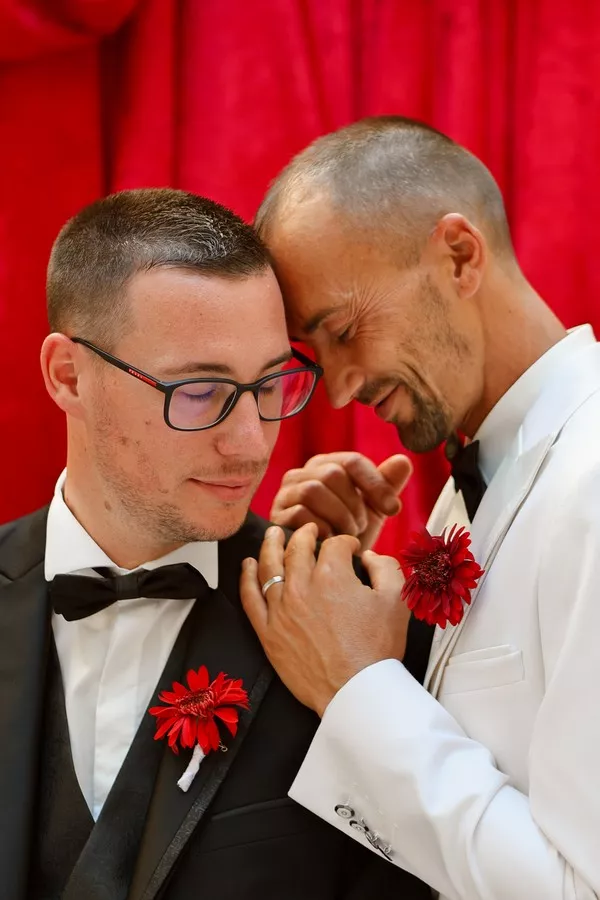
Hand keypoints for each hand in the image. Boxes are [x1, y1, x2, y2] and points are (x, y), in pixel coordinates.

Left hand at [240, 523, 410, 715]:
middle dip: (305, 534)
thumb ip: (385, 567)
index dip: (346, 543)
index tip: (351, 549)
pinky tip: (247, 565)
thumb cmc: (377, 649)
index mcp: (332, 575)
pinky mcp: (268, 631)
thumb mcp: (396, 601)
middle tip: (309, 530)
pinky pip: (250, 597)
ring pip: (269, 566)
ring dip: (271, 545)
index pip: (334, 545)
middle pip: (297, 548)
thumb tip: (369, 557)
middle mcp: (301, 586)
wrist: (356, 691)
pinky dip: (246, 577)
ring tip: (272, 534)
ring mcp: (280, 609)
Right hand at [270, 452, 411, 552]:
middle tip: (362, 526)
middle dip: (355, 504)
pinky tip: (329, 540)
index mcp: (326, 466)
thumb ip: (387, 485)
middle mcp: (302, 474)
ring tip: (347, 535)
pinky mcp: (277, 516)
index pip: (353, 461)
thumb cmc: (348, 534)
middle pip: (333, 473)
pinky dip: (322, 529)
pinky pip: (300, 513)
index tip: (393, 509)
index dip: (377, 484)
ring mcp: (286, 494)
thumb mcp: (372, 510)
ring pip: (314, 490)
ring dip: (339, 516)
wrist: (325, 569)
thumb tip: (404, 460)